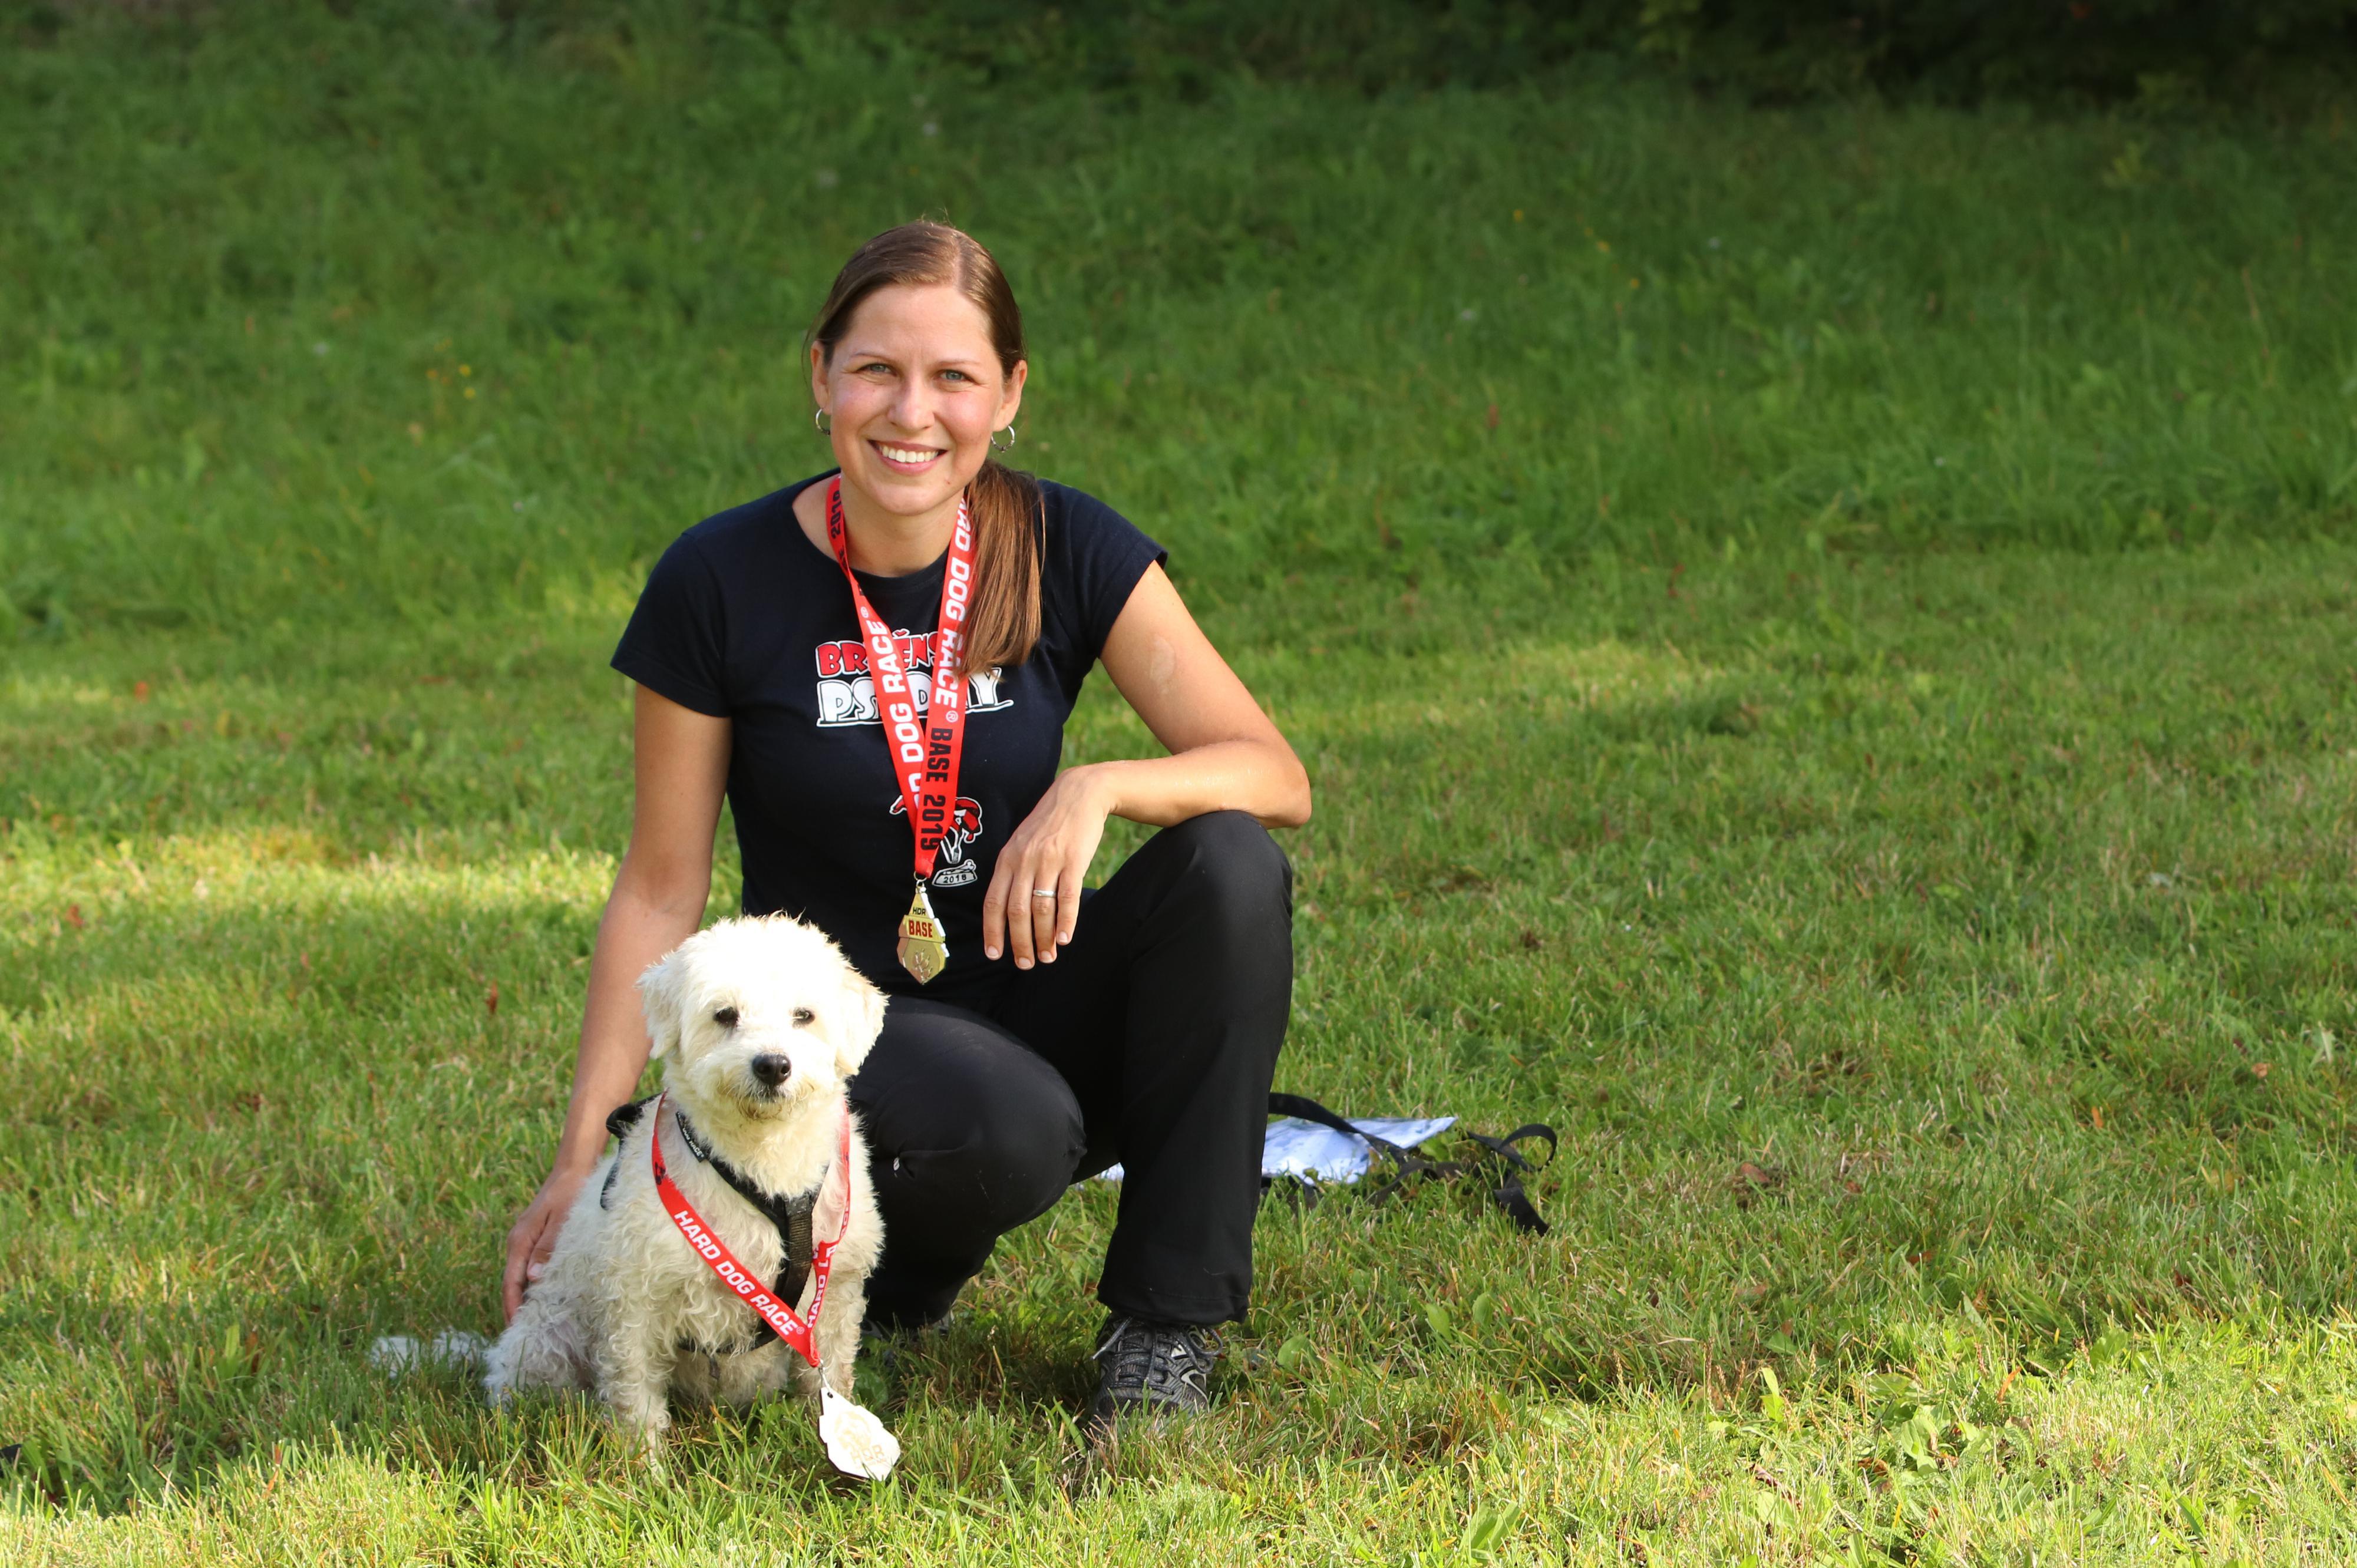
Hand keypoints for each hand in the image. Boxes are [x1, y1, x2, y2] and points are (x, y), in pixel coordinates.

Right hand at [502, 1162, 590, 1321]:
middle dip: (514, 1309)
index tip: (516, 1329)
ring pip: (518, 1277)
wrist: (572, 1169)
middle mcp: (517, 1242)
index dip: (512, 1307)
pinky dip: (530, 1285)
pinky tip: (540, 1297)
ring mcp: (524, 1240)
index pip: (510, 1283)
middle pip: (511, 1284)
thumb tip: (532, 1279)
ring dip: (522, 1299)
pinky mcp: (534, 1238)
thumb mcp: (561, 1221)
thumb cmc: (570, 1194)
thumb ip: (547, 1249)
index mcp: (520, 1241)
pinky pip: (527, 1268)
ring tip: (532, 1324)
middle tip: (523, 1336)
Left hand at [982, 765, 1111, 968]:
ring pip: (1041, 909)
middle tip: (1025, 964)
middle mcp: (1024, 861)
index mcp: (1007, 859)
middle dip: (1019, 943)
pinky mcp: (1074, 860)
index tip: (994, 954)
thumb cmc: (1049, 823)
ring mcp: (1048, 860)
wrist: (1079, 794)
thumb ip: (1013, 870)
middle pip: (1016, 912)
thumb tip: (1006, 908)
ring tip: (1048, 957)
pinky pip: (1067, 897)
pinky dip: (1065, 922)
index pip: (993, 902)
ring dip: (1043, 938)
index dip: (992, 931)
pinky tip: (1064, 939)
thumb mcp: (1021, 842)